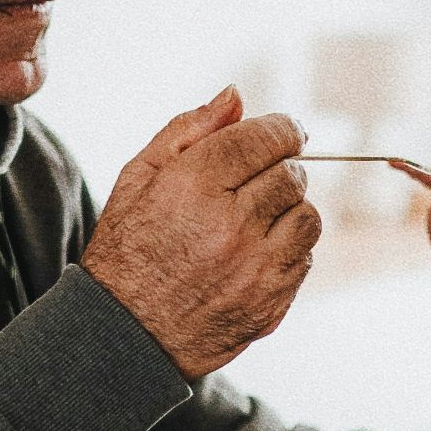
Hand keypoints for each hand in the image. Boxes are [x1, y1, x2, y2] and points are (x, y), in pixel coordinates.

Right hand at [81, 85, 319, 378]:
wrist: (123, 334)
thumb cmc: (127, 249)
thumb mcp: (138, 177)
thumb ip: (188, 129)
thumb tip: (236, 96)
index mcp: (195, 186)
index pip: (267, 138)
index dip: (283, 129)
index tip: (283, 132)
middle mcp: (231, 225)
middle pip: (292, 174)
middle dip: (280, 168)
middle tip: (256, 179)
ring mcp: (255, 268)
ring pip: (307, 216)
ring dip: (290, 209)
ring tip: (256, 217)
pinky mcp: (271, 301)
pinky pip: (304, 258)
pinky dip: (289, 248)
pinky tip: (255, 251)